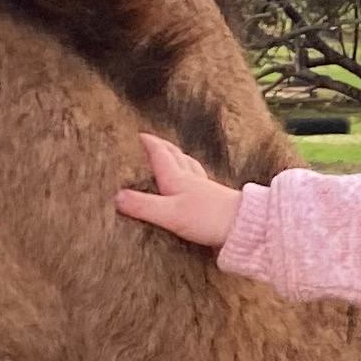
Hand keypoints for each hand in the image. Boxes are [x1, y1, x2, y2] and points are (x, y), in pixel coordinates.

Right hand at [116, 132, 241, 249]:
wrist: (244, 227)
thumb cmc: (208, 218)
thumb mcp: (169, 213)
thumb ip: (143, 206)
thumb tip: (117, 196)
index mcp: (178, 179)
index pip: (161, 156)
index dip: (150, 144)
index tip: (140, 134)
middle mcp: (192, 180)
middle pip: (177, 157)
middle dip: (164, 148)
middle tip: (155, 141)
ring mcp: (205, 190)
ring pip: (190, 168)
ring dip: (180, 160)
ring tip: (174, 157)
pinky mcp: (214, 203)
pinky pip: (199, 183)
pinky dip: (192, 177)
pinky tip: (194, 185)